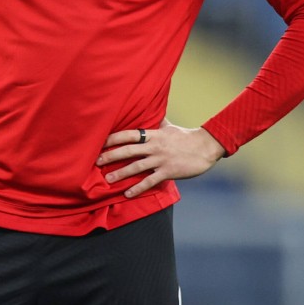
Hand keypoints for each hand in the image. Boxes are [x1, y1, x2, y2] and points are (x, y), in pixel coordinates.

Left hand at [96, 118, 225, 198]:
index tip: (99, 142)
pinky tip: (127, 194)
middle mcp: (154, 146)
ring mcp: (161, 159)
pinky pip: (150, 181)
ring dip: (121, 173)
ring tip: (107, 180)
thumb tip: (151, 110)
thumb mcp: (169, 127)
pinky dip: (138, 188)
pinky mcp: (168, 172)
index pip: (129, 134)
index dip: (113, 138)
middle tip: (96, 161)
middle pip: (128, 150)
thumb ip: (158, 121)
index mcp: (153, 134)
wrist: (206, 147)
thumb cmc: (187, 136)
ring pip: (137, 167)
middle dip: (111, 156)